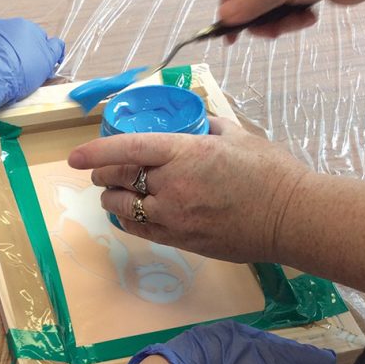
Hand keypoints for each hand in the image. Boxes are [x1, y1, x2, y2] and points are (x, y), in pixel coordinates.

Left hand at [0, 18, 64, 131]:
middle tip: (21, 70)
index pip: (43, 40)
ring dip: (9, 51)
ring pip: (8, 40)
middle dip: (25, 51)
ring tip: (4, 69)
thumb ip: (54, 51)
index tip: (39, 68)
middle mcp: (14, 24)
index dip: (43, 54)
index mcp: (32, 29)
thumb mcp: (45, 63)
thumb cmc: (20, 72)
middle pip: (24, 38)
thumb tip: (57, 45)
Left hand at [68, 119, 308, 263]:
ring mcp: (173, 217)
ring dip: (113, 198)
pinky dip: (128, 219)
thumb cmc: (270, 172)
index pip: (127, 150)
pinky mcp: (180, 240)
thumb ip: (206, 126)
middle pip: (117, 179)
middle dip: (103, 173)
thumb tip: (191, 122)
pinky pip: (139, 230)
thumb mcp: (237, 135)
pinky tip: (131, 212)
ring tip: (117, 192)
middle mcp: (172, 187)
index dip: (96, 152)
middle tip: (101, 170)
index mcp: (185, 153)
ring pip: (122, 208)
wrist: (289, 217)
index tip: (75, 156)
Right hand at [219, 0, 364, 39]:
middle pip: (252, 1)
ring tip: (299, 21)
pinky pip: (289, 13)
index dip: (229, 8)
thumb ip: (253, 4)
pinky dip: (296, 20)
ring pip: (271, 11)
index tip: (229, 36)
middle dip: (261, 20)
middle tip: (273, 32)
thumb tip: (223, 17)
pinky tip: (311, 17)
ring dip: (281, 23)